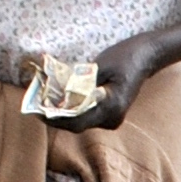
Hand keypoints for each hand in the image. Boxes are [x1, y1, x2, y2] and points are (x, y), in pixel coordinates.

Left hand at [36, 33, 157, 131]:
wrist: (146, 56)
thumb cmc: (124, 56)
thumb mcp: (98, 66)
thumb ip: (79, 83)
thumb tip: (55, 92)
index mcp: (111, 108)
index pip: (76, 121)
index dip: (54, 118)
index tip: (36, 110)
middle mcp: (112, 119)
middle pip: (76, 125)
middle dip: (54, 117)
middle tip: (34, 105)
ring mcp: (112, 120)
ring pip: (80, 123)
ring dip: (61, 114)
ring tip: (43, 101)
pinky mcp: (109, 116)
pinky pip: (86, 117)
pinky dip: (71, 110)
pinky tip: (59, 100)